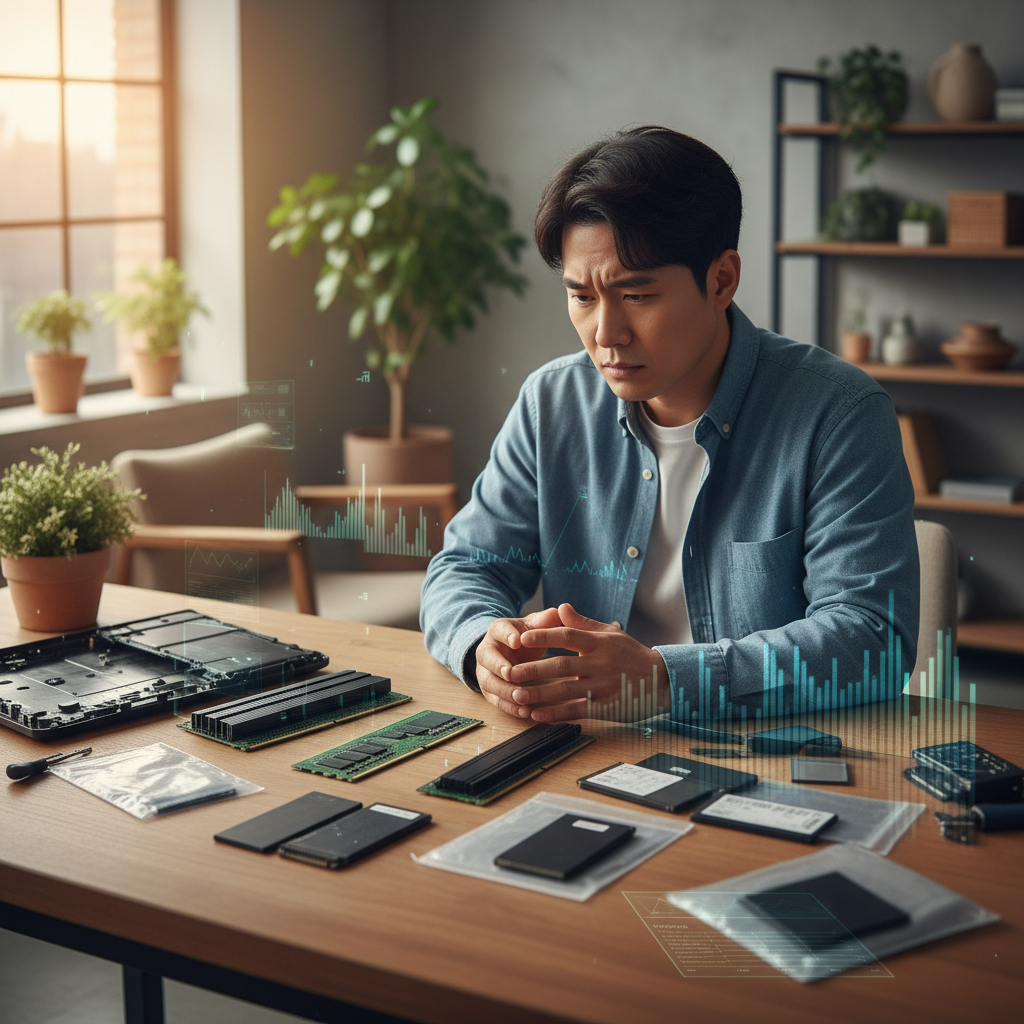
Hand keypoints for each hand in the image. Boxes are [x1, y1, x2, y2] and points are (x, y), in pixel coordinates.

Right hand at [475, 606, 567, 718]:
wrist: (512, 652)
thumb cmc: (526, 637)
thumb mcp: (534, 626)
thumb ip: (545, 620)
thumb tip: (557, 611)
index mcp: (498, 631)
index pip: (499, 631)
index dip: (507, 635)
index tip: (517, 641)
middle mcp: (487, 651)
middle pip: (488, 659)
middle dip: (499, 667)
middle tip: (511, 674)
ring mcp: (486, 672)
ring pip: (490, 683)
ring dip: (505, 691)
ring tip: (521, 697)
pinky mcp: (490, 690)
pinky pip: (497, 701)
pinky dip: (510, 707)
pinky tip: (525, 712)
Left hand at [507, 603, 668, 721]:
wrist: (662, 680)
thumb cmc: (632, 654)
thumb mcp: (610, 633)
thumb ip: (583, 623)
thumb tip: (560, 607)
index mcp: (599, 643)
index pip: (568, 636)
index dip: (545, 636)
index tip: (523, 637)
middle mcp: (600, 664)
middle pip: (562, 666)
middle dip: (534, 670)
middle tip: (511, 673)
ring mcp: (603, 686)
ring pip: (566, 691)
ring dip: (540, 694)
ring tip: (517, 695)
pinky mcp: (606, 707)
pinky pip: (577, 710)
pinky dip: (556, 714)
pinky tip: (538, 714)